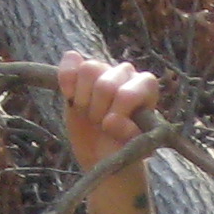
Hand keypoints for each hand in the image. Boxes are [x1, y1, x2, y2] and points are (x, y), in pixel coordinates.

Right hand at [59, 51, 162, 168]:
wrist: (101, 153)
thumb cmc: (122, 149)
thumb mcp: (131, 149)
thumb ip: (127, 135)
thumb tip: (111, 121)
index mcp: (147, 87)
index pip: (127, 94)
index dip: (115, 115)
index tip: (111, 129)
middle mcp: (127, 73)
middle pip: (104, 84)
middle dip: (97, 111)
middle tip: (99, 125)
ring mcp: (104, 69)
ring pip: (88, 69)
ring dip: (83, 99)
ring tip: (88, 113)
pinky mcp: (80, 70)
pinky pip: (71, 60)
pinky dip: (66, 78)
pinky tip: (69, 96)